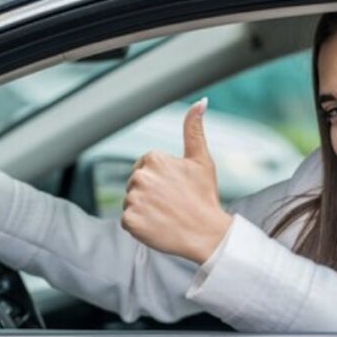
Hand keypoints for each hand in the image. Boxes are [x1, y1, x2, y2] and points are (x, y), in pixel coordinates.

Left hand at [121, 98, 232, 263]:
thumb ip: (194, 129)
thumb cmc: (205, 197)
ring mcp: (133, 199)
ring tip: (166, 216)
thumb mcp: (202, 160)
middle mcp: (140, 176)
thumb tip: (201, 101)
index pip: (145, 168)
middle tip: (173, 204)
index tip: (176, 190)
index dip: (161, 181)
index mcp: (154, 158)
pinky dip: (140, 226)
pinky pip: (128, 221)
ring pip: (131, 202)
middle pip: (135, 185)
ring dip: (144, 210)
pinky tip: (158, 226)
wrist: (208, 235)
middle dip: (150, 194)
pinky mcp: (129, 220)